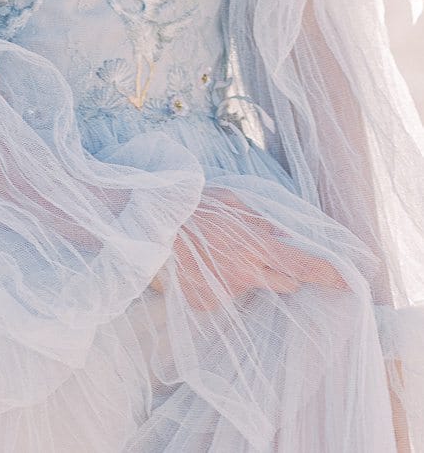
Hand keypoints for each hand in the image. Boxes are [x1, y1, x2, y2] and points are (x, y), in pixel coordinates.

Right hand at [149, 191, 348, 312]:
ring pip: (255, 289)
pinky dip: (220, 284)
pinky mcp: (209, 303)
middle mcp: (247, 272)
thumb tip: (283, 232)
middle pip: (285, 284)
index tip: (349, 282)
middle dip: (285, 273)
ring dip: (250, 276)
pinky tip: (204, 267)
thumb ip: (261, 219)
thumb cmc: (194, 206)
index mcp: (257, 246)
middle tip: (265, 255)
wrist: (155, 225)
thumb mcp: (233, 201)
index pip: (303, 266)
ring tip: (223, 255)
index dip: (329, 276)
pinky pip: (226, 297)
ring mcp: (228, 291)